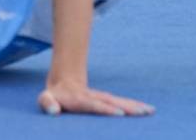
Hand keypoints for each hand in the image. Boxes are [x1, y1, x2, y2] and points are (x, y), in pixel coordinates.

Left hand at [38, 79, 155, 117]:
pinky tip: (148, 110)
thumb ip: (47, 103)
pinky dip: (135, 106)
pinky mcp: (108, 100)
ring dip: (135, 106)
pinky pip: (123, 102)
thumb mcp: (45, 99)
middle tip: (142, 112)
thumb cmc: (54, 97)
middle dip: (127, 107)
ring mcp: (102, 97)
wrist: (64, 83)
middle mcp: (94, 97)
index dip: (106, 109)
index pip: (94, 105)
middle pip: (112, 102)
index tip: (120, 113)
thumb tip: (54, 111)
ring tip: (150, 110)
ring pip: (120, 101)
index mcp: (79, 99)